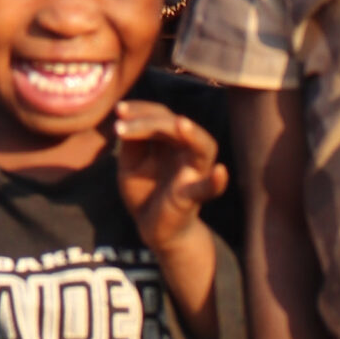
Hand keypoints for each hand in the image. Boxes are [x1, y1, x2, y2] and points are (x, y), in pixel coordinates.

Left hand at [115, 101, 228, 253]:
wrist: (153, 229)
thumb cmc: (145, 191)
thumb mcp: (131, 164)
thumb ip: (132, 143)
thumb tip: (125, 119)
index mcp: (173, 140)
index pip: (162, 115)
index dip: (142, 109)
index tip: (119, 110)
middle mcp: (188, 151)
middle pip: (178, 126)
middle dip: (151, 121)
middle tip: (121, 124)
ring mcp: (194, 172)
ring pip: (203, 147)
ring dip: (192, 134)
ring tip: (180, 123)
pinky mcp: (193, 196)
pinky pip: (209, 188)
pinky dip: (216, 181)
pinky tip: (220, 172)